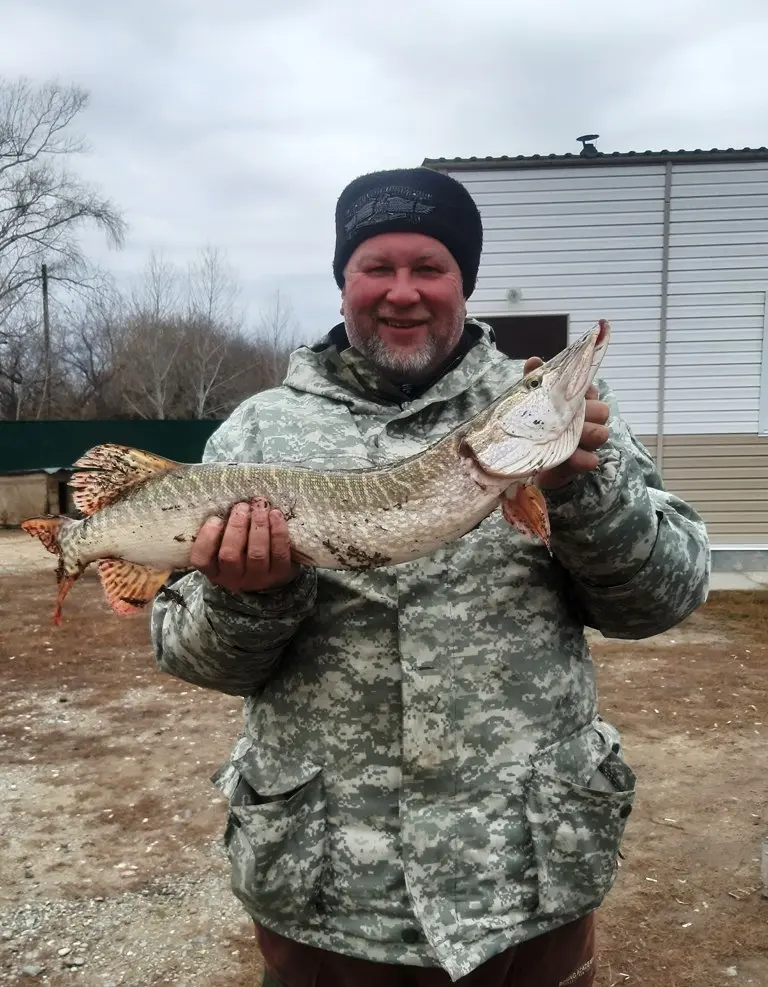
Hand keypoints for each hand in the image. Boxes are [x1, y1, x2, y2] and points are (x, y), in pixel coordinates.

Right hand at [190, 498, 300, 592]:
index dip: (207, 538)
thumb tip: (225, 503)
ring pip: (256, 553)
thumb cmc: (243, 551)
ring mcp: (258, 579)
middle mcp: (234, 578)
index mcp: (215, 571)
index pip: (201, 559)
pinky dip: (278, 532)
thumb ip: (222, 532)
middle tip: (242, 507)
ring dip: (258, 526)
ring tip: (260, 507)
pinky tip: (275, 514)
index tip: (215, 519)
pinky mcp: (280, 574)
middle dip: (236, 527)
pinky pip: (279, 553)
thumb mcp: (225, 546)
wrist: (273, 575)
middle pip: (230, 555)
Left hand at [523, 356, 610, 489]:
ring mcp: (587, 441)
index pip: (590, 389)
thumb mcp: (530, 401)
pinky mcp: (582, 462)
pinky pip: (591, 459)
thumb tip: (534, 360)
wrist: (526, 457)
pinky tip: (581, 459)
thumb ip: (532, 381)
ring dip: (589, 434)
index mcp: (577, 401)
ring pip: (601, 433)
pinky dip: (585, 459)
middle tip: (573, 416)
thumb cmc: (534, 423)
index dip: (586, 390)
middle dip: (591, 413)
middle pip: (601, 410)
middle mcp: (586, 419)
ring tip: (576, 438)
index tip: (576, 393)